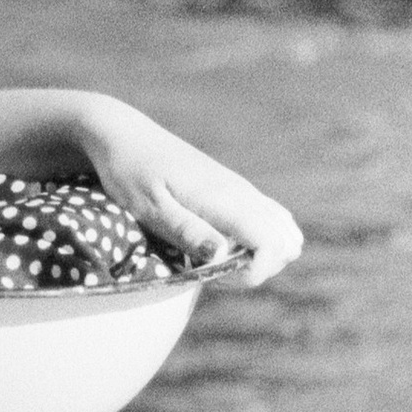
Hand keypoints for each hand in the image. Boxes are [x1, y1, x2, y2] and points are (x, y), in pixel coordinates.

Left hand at [80, 101, 304, 283]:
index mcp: (224, 199)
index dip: (253, 273)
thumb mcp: (149, 207)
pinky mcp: (235, 190)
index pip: (272, 245)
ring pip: (285, 232)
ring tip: (219, 259)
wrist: (125, 135)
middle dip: (258, 269)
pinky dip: (258, 241)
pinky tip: (222, 244)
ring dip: (262, 256)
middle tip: (214, 270)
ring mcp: (242, 190)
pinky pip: (270, 220)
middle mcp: (242, 193)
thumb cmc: (130, 172)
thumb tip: (221, 255)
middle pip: (286, 243)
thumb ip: (186, 231)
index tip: (215, 276)